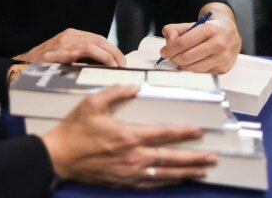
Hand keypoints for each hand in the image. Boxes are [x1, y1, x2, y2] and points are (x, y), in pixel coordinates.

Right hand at [15, 28, 126, 67]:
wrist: (23, 65)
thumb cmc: (46, 63)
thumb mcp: (66, 54)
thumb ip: (82, 56)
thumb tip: (105, 64)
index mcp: (72, 35)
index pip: (99, 39)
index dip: (113, 49)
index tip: (121, 61)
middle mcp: (68, 37)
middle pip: (98, 40)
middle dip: (113, 53)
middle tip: (121, 65)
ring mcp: (61, 44)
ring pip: (90, 45)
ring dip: (105, 56)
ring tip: (113, 66)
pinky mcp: (54, 54)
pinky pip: (72, 52)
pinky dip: (84, 56)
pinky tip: (93, 62)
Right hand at [41, 86, 216, 187]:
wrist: (59, 157)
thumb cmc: (75, 130)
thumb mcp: (92, 103)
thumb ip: (116, 92)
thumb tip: (135, 86)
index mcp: (127, 135)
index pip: (162, 134)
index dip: (183, 133)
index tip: (198, 131)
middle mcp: (132, 157)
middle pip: (170, 159)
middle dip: (193, 158)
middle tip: (212, 157)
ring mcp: (129, 172)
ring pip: (164, 174)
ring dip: (185, 172)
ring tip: (203, 171)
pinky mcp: (123, 182)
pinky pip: (151, 184)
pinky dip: (166, 182)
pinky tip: (177, 180)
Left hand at [159, 3, 240, 72]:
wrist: (230, 33)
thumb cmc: (209, 29)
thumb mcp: (191, 24)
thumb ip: (174, 30)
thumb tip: (168, 43)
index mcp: (210, 30)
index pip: (183, 43)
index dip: (170, 49)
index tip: (164, 52)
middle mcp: (219, 44)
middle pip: (187, 58)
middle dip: (174, 58)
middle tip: (171, 57)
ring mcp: (222, 58)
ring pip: (193, 69)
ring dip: (182, 66)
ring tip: (180, 59)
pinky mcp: (223, 69)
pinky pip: (201, 74)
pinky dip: (192, 70)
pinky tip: (192, 63)